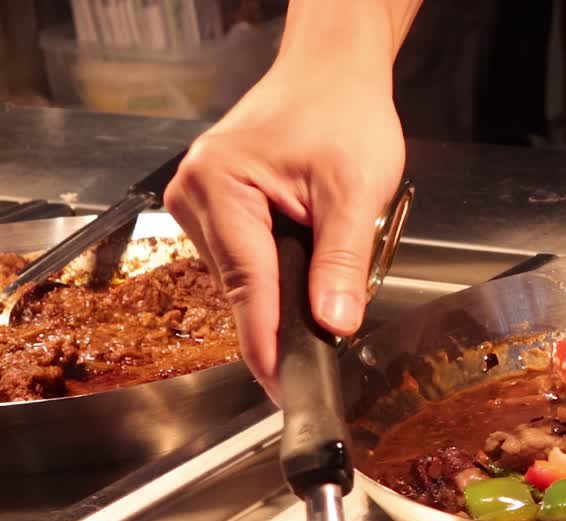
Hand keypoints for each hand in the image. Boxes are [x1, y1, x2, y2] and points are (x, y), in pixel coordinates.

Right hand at [165, 55, 404, 400]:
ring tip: (325, 266)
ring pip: (242, 278)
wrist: (332, 74)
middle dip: (284, 313)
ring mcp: (199, 201)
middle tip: (331, 333)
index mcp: (221, 186)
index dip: (268, 342)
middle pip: (241, 286)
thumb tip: (334, 324)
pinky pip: (244, 259)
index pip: (246, 285)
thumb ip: (342, 262)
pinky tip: (303, 258)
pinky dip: (275, 270)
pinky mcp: (214, 207)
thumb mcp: (356, 192)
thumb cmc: (343, 114)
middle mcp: (195, 194)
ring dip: (282, 288)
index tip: (281, 387)